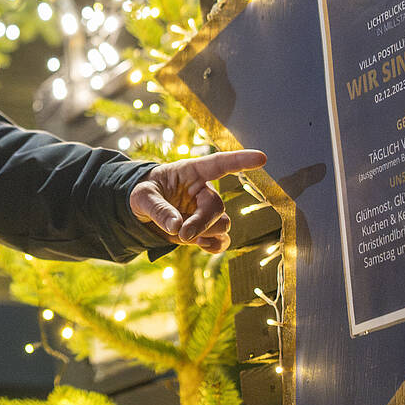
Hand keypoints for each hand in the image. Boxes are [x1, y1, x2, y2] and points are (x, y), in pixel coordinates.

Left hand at [129, 149, 268, 253]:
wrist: (143, 210)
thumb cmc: (145, 193)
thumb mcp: (142, 196)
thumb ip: (158, 208)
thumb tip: (177, 226)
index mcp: (192, 172)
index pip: (220, 163)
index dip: (241, 160)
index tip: (262, 158)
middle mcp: (204, 191)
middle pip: (217, 207)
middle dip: (202, 223)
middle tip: (183, 235)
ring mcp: (207, 212)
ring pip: (223, 225)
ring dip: (205, 234)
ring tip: (182, 236)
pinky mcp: (207, 230)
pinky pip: (222, 241)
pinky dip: (214, 246)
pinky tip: (200, 245)